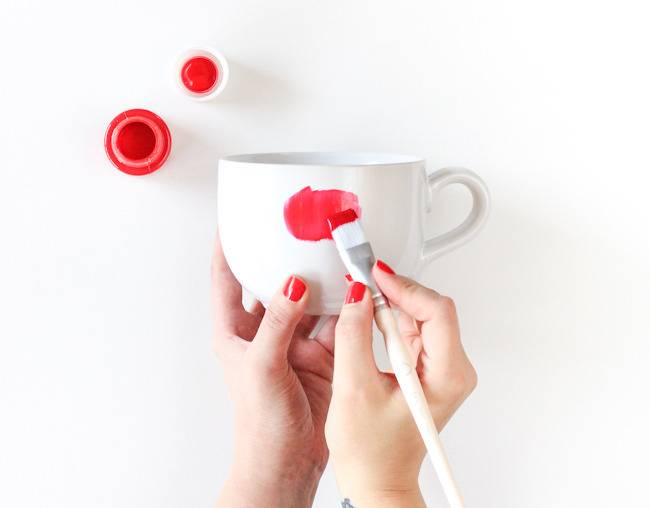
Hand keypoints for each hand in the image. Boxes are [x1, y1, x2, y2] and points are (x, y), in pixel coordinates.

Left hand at [212, 235, 335, 507]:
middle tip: (300, 232)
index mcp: (235, 332)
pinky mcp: (322, 353)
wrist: (289, 462)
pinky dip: (345, 306)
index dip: (227, 247)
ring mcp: (294, 341)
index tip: (234, 218)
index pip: (225, 278)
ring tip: (333, 255)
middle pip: (272, 282)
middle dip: (285, 257)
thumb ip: (276, 323)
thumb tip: (291, 284)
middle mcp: (265, 332)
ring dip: (320, 281)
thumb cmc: (259, 425)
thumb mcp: (260, 367)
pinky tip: (353, 291)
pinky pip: (335, 320)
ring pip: (309, 298)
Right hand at [325, 261, 476, 506]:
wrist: (376, 478)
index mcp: (446, 376)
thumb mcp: (353, 389)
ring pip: (420, 316)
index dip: (404, 288)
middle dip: (395, 292)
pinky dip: (389, 319)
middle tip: (362, 279)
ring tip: (360, 296)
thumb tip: (357, 297)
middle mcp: (451, 370)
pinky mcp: (425, 367)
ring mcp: (440, 368)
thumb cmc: (371, 451)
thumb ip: (354, 337)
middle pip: (430, 309)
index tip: (374, 276)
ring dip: (390, 304)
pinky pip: (411, 330)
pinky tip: (368, 317)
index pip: (436, 312)